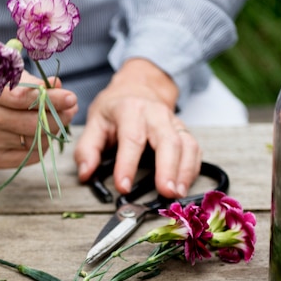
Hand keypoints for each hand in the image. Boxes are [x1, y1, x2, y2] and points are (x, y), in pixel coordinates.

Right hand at [0, 61, 77, 167]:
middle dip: (59, 117)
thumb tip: (58, 86)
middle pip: (33, 124)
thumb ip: (32, 80)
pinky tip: (43, 134)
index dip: (53, 99)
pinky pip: (29, 157)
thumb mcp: (4, 73)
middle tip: (71, 109)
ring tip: (58, 119)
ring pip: (34, 141)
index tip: (71, 97)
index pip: (25, 98)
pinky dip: (42, 146)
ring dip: (53, 131)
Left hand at [74, 58, 201, 197]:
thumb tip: (86, 174)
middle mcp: (156, 114)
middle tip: (165, 192)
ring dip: (184, 171)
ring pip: (186, 144)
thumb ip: (87, 149)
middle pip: (167, 141)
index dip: (127, 164)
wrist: (138, 87)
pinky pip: (194, 149)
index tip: (123, 186)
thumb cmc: (115, 108)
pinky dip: (192, 168)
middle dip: (167, 168)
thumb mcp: (94, 121)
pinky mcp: (184, 130)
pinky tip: (185, 185)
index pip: (131, 138)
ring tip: (177, 193)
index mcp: (130, 110)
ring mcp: (173, 122)